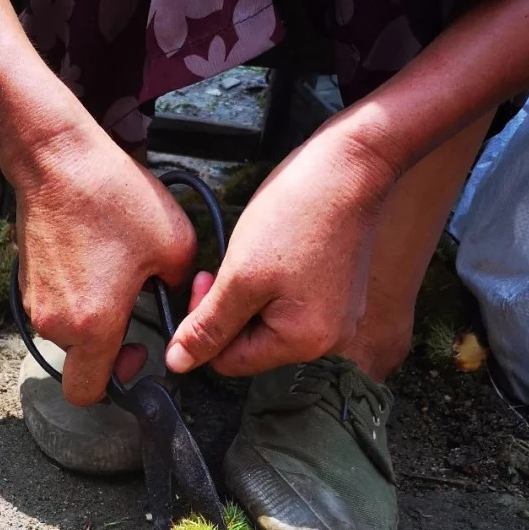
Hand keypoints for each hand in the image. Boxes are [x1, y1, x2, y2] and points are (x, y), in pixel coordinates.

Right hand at [15, 125, 195, 404]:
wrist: (55, 160)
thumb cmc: (111, 198)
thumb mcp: (174, 243)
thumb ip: (183, 287)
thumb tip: (179, 299)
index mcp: (92, 326)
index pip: (88, 393)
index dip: (116, 386)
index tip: (136, 356)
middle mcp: (56, 324)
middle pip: (81, 363)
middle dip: (108, 351)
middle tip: (131, 317)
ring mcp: (36, 304)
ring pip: (69, 335)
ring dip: (93, 320)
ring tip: (116, 278)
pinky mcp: (28, 283)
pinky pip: (56, 308)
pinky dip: (76, 298)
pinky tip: (95, 261)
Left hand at [165, 127, 398, 376]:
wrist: (350, 164)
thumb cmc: (296, 216)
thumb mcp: (239, 277)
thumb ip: (207, 327)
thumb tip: (178, 365)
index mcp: (304, 343)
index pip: (229, 362)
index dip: (205, 329)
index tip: (204, 283)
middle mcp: (328, 341)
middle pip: (251, 345)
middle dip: (228, 310)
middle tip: (222, 268)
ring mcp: (338, 319)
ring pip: (267, 323)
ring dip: (248, 296)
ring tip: (253, 257)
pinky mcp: (339, 296)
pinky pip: (289, 305)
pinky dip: (271, 286)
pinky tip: (274, 254)